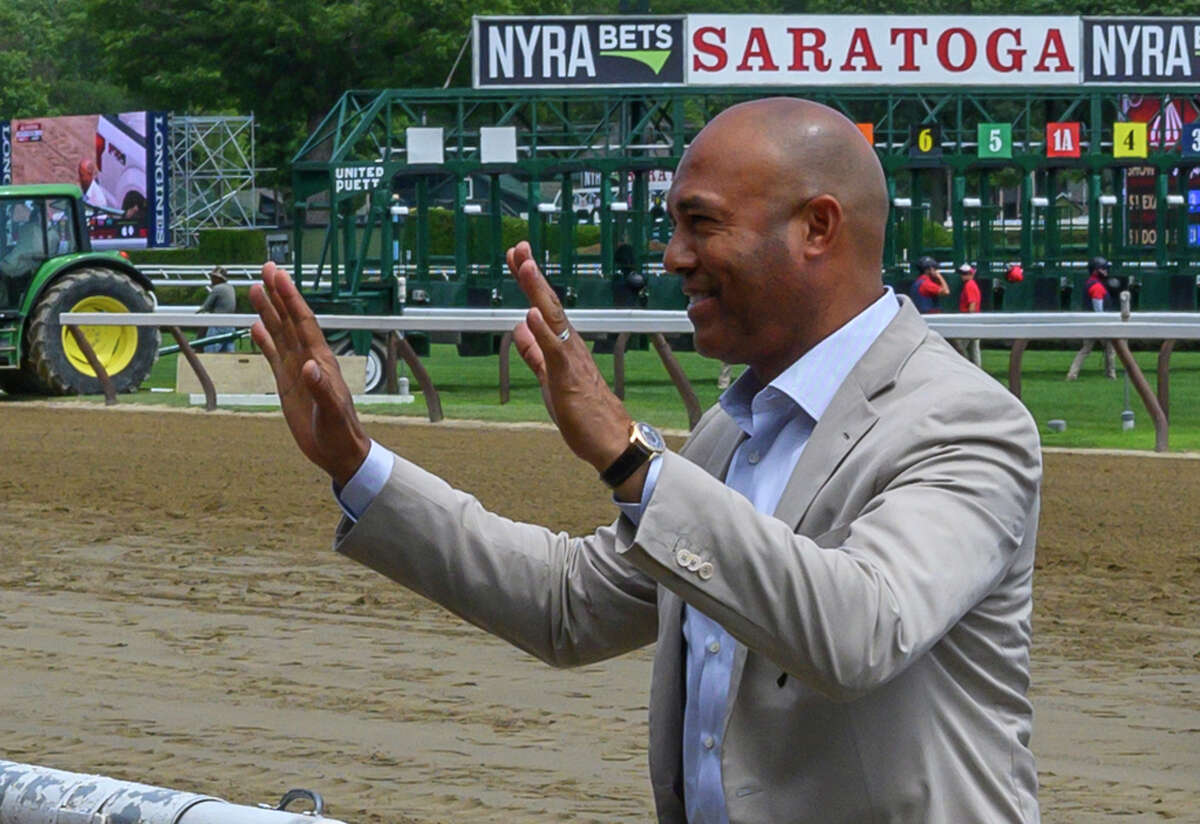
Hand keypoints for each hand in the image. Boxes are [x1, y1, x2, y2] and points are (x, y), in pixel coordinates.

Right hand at [248, 262, 370, 486]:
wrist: (339, 451)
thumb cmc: (339, 433)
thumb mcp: (331, 413)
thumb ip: (322, 389)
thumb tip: (309, 366)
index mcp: (320, 361)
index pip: (303, 322)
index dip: (291, 298)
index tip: (279, 276)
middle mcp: (308, 359)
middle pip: (291, 320)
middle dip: (279, 294)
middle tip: (267, 268)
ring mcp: (297, 370)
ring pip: (280, 334)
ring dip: (269, 312)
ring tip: (255, 289)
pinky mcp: (289, 384)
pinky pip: (274, 356)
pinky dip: (264, 341)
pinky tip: (256, 327)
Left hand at [507, 242, 640, 489]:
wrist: (612, 442)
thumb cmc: (585, 413)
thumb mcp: (550, 379)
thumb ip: (535, 354)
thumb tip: (520, 328)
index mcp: (564, 346)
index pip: (544, 308)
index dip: (529, 281)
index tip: (517, 256)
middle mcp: (571, 346)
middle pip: (549, 304)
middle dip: (532, 275)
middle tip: (519, 247)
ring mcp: (572, 360)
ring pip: (554, 319)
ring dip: (537, 292)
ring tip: (524, 267)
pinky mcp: (571, 379)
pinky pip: (556, 352)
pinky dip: (544, 332)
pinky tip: (531, 315)